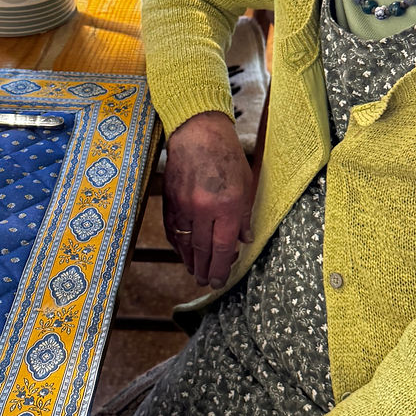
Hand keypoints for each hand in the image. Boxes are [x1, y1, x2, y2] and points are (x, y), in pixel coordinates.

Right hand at [162, 111, 253, 288]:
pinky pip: (173, 230)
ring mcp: (184, 205)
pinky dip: (178, 245)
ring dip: (190, 262)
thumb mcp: (246, 183)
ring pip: (186, 243)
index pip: (223, 247)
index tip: (220, 280)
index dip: (221, 267)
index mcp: (227, 205)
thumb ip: (244, 214)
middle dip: (205, 270)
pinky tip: (183, 253)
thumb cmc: (226, 154)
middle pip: (203, 250)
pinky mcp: (170, 200)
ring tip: (195, 274)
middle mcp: (203, 209)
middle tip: (207, 283)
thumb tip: (244, 240)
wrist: (197, 132)